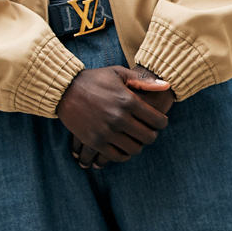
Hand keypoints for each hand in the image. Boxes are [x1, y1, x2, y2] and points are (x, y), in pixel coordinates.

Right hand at [57, 67, 174, 170]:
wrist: (65, 89)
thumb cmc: (95, 79)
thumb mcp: (119, 73)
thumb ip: (143, 81)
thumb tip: (166, 86)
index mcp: (128, 100)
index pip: (157, 120)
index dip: (162, 123)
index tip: (160, 122)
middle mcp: (119, 118)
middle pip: (148, 137)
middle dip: (152, 135)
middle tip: (148, 131)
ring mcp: (106, 131)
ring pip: (134, 149)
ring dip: (138, 145)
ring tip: (135, 139)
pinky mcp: (95, 141)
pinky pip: (117, 156)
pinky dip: (123, 154)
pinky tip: (123, 146)